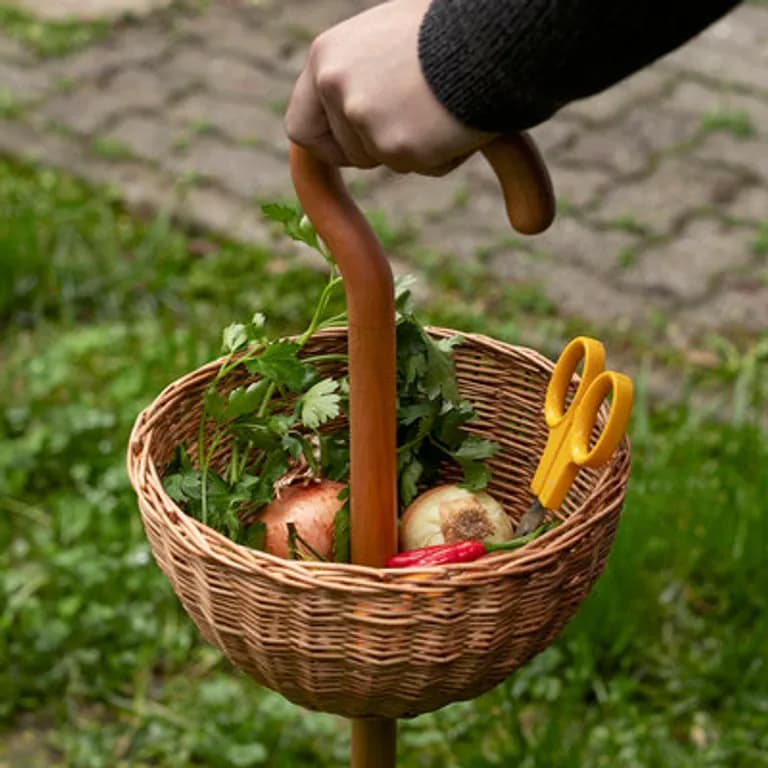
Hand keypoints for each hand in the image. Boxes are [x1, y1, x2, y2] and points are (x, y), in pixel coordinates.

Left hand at [284, 0, 495, 174]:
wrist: (491, 31)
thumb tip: (352, 114)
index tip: (353, 147)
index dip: (330, 144)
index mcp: (326, 57)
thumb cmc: (449, 27)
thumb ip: (359, 74)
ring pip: (389, 161)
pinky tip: (462, 117)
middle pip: (350, 153)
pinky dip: (447, 153)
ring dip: (419, 147)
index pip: (300, 127)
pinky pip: (424, 167)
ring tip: (446, 106)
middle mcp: (336, 88)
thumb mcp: (385, 39)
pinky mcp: (397, 145)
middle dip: (383, 147)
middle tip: (419, 118)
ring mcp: (364, 119)